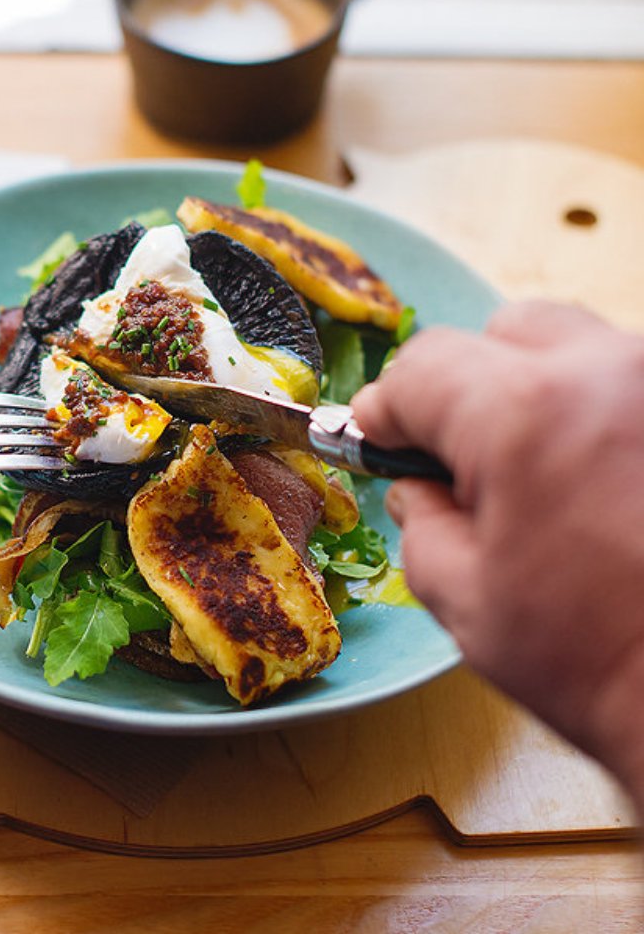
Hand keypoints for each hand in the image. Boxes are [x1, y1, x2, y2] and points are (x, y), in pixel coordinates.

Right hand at [351, 300, 643, 807]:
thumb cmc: (602, 666)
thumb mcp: (464, 599)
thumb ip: (421, 520)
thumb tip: (418, 488)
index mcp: (522, 413)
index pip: (423, 367)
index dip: (388, 407)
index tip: (380, 437)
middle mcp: (607, 373)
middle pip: (506, 331)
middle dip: (470, 385)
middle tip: (466, 456)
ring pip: (579, 349)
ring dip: (543, 394)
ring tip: (548, 475)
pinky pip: (631, 388)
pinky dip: (604, 417)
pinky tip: (608, 486)